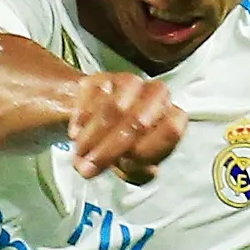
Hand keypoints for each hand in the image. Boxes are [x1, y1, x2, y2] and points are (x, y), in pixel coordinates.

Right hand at [67, 72, 187, 184]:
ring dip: (92, 137)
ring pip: (113, 109)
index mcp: (173, 117)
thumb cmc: (123, 147)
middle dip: (109, 150)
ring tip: (80, 154)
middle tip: (90, 168)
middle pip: (138, 122)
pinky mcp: (102, 78)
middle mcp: (157, 94)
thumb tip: (146, 171)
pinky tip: (76, 133)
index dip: (147, 150)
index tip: (125, 165)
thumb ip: (140, 171)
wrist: (98, 121)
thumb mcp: (135, 166)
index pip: (171, 130)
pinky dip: (81, 120)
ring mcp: (130, 82)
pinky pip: (92, 98)